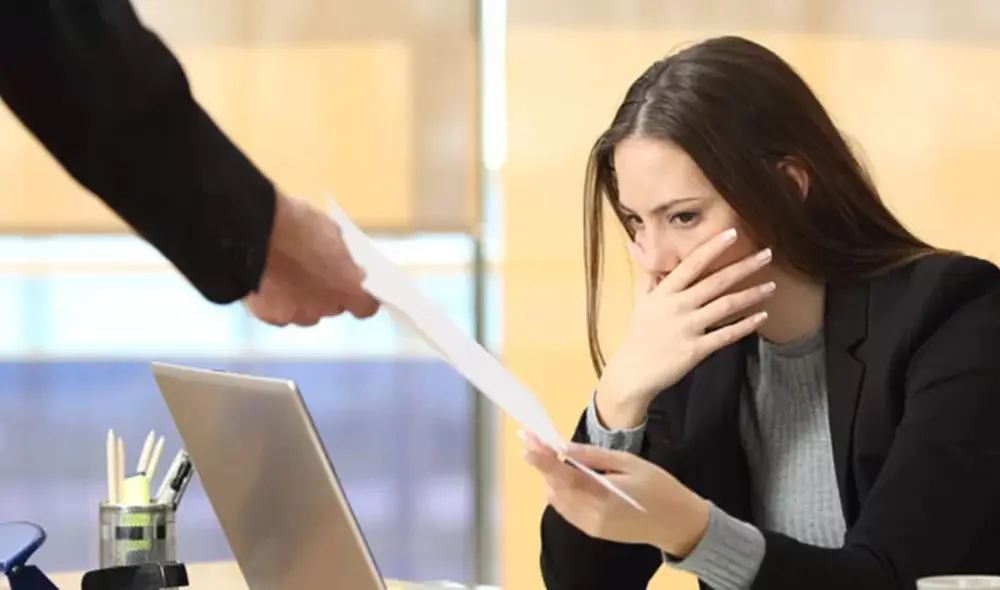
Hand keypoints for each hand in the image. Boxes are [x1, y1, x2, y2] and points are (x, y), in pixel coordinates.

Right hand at [244, 192, 379, 325]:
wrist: (251, 231)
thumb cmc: (298, 225)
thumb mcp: (332, 232)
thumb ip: (343, 256)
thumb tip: (348, 266)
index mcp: (347, 287)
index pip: (366, 307)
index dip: (361, 297)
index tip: (354, 284)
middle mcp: (325, 308)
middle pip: (333, 307)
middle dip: (328, 293)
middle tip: (315, 272)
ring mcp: (296, 315)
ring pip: (306, 313)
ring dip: (303, 300)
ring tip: (287, 278)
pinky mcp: (269, 316)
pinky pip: (279, 314)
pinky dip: (277, 303)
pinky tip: (269, 284)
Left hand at [521, 431, 709, 557]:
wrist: (678, 523)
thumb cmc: (658, 486)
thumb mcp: (629, 463)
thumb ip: (594, 457)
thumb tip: (563, 447)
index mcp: (603, 497)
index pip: (563, 476)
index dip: (542, 460)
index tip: (527, 442)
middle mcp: (591, 516)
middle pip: (555, 488)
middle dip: (543, 465)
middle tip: (535, 442)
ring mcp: (590, 526)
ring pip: (557, 500)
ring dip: (549, 478)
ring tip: (546, 455)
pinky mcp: (593, 531)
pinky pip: (567, 509)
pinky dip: (560, 491)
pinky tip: (564, 476)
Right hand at [597, 228, 773, 424]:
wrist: (633, 372)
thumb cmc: (639, 335)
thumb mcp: (640, 301)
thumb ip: (648, 275)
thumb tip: (637, 244)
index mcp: (664, 293)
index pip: (691, 264)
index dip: (712, 248)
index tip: (732, 233)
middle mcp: (677, 307)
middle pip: (715, 282)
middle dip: (743, 266)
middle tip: (767, 254)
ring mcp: (687, 328)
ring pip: (725, 307)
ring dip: (751, 295)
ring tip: (772, 286)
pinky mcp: (695, 350)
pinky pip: (725, 335)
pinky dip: (745, 326)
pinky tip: (762, 316)